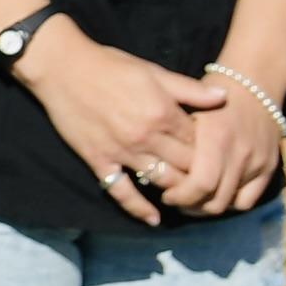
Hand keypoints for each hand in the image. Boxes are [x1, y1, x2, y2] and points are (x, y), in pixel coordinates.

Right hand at [14, 21, 202, 226]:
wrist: (62, 67)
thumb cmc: (110, 66)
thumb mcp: (154, 71)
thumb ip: (189, 89)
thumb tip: (224, 97)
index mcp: (163, 112)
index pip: (200, 141)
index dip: (210, 147)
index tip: (213, 150)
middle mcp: (146, 137)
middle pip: (187, 165)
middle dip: (201, 172)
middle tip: (208, 177)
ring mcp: (122, 152)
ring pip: (162, 181)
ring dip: (178, 191)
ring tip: (187, 194)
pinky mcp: (99, 161)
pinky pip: (122, 192)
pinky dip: (139, 209)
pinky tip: (154, 219)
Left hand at [161, 60, 285, 213]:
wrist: (254, 82)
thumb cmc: (212, 93)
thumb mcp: (188, 106)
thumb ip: (176, 138)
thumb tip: (157, 166)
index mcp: (215, 139)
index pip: (200, 185)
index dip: (180, 196)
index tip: (167, 194)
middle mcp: (239, 154)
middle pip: (214, 200)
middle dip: (190, 205)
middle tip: (176, 199)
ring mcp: (256, 162)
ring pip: (229, 203)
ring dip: (208, 206)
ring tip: (193, 199)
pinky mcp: (269, 167)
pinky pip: (248, 199)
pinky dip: (231, 201)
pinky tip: (216, 194)